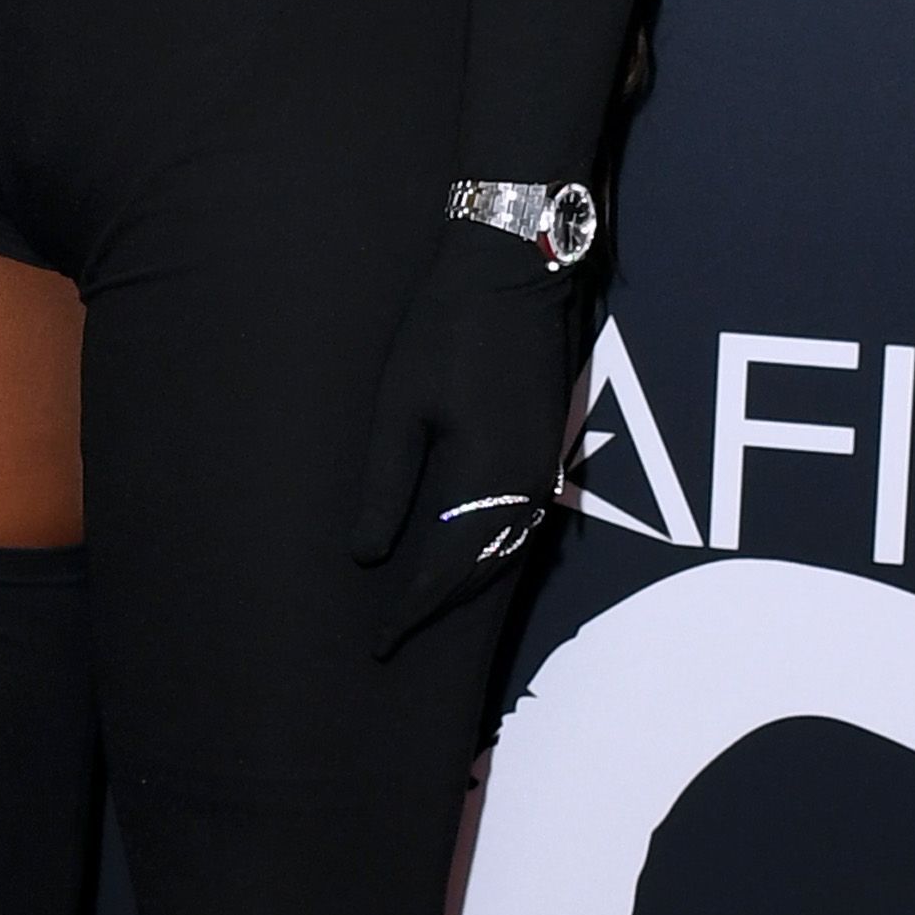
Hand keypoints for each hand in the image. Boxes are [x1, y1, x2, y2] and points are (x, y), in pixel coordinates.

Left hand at [351, 220, 582, 649]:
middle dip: (438, 606)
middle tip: (394, 636)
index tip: (379, 643)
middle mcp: (524, 484)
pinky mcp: (547, 446)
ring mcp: (543, 465)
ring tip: (424, 608)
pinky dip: (492, 549)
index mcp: (485, 477)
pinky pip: (521, 520)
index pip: (446, 570)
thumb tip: (366, 555)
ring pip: (507, 548)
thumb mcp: (399, 407)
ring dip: (467, 581)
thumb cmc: (444, 329)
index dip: (412, 611)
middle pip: (482, 568)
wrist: (513, 271)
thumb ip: (385, 484)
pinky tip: (466, 554)